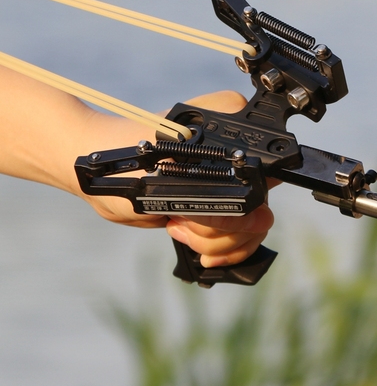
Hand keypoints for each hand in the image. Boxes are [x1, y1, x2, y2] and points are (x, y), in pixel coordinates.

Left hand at [87, 90, 274, 266]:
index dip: (246, 204)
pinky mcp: (215, 208)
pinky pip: (236, 239)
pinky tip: (196, 248)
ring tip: (179, 229)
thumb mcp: (168, 170)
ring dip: (215, 242)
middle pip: (260, 212)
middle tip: (183, 222)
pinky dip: (220, 251)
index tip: (206, 210)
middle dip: (222, 230)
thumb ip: (215, 193)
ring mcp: (227, 185)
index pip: (267, 177)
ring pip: (250, 231)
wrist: (99, 173)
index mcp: (231, 134)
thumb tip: (258, 219)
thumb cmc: (124, 158)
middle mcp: (236, 160)